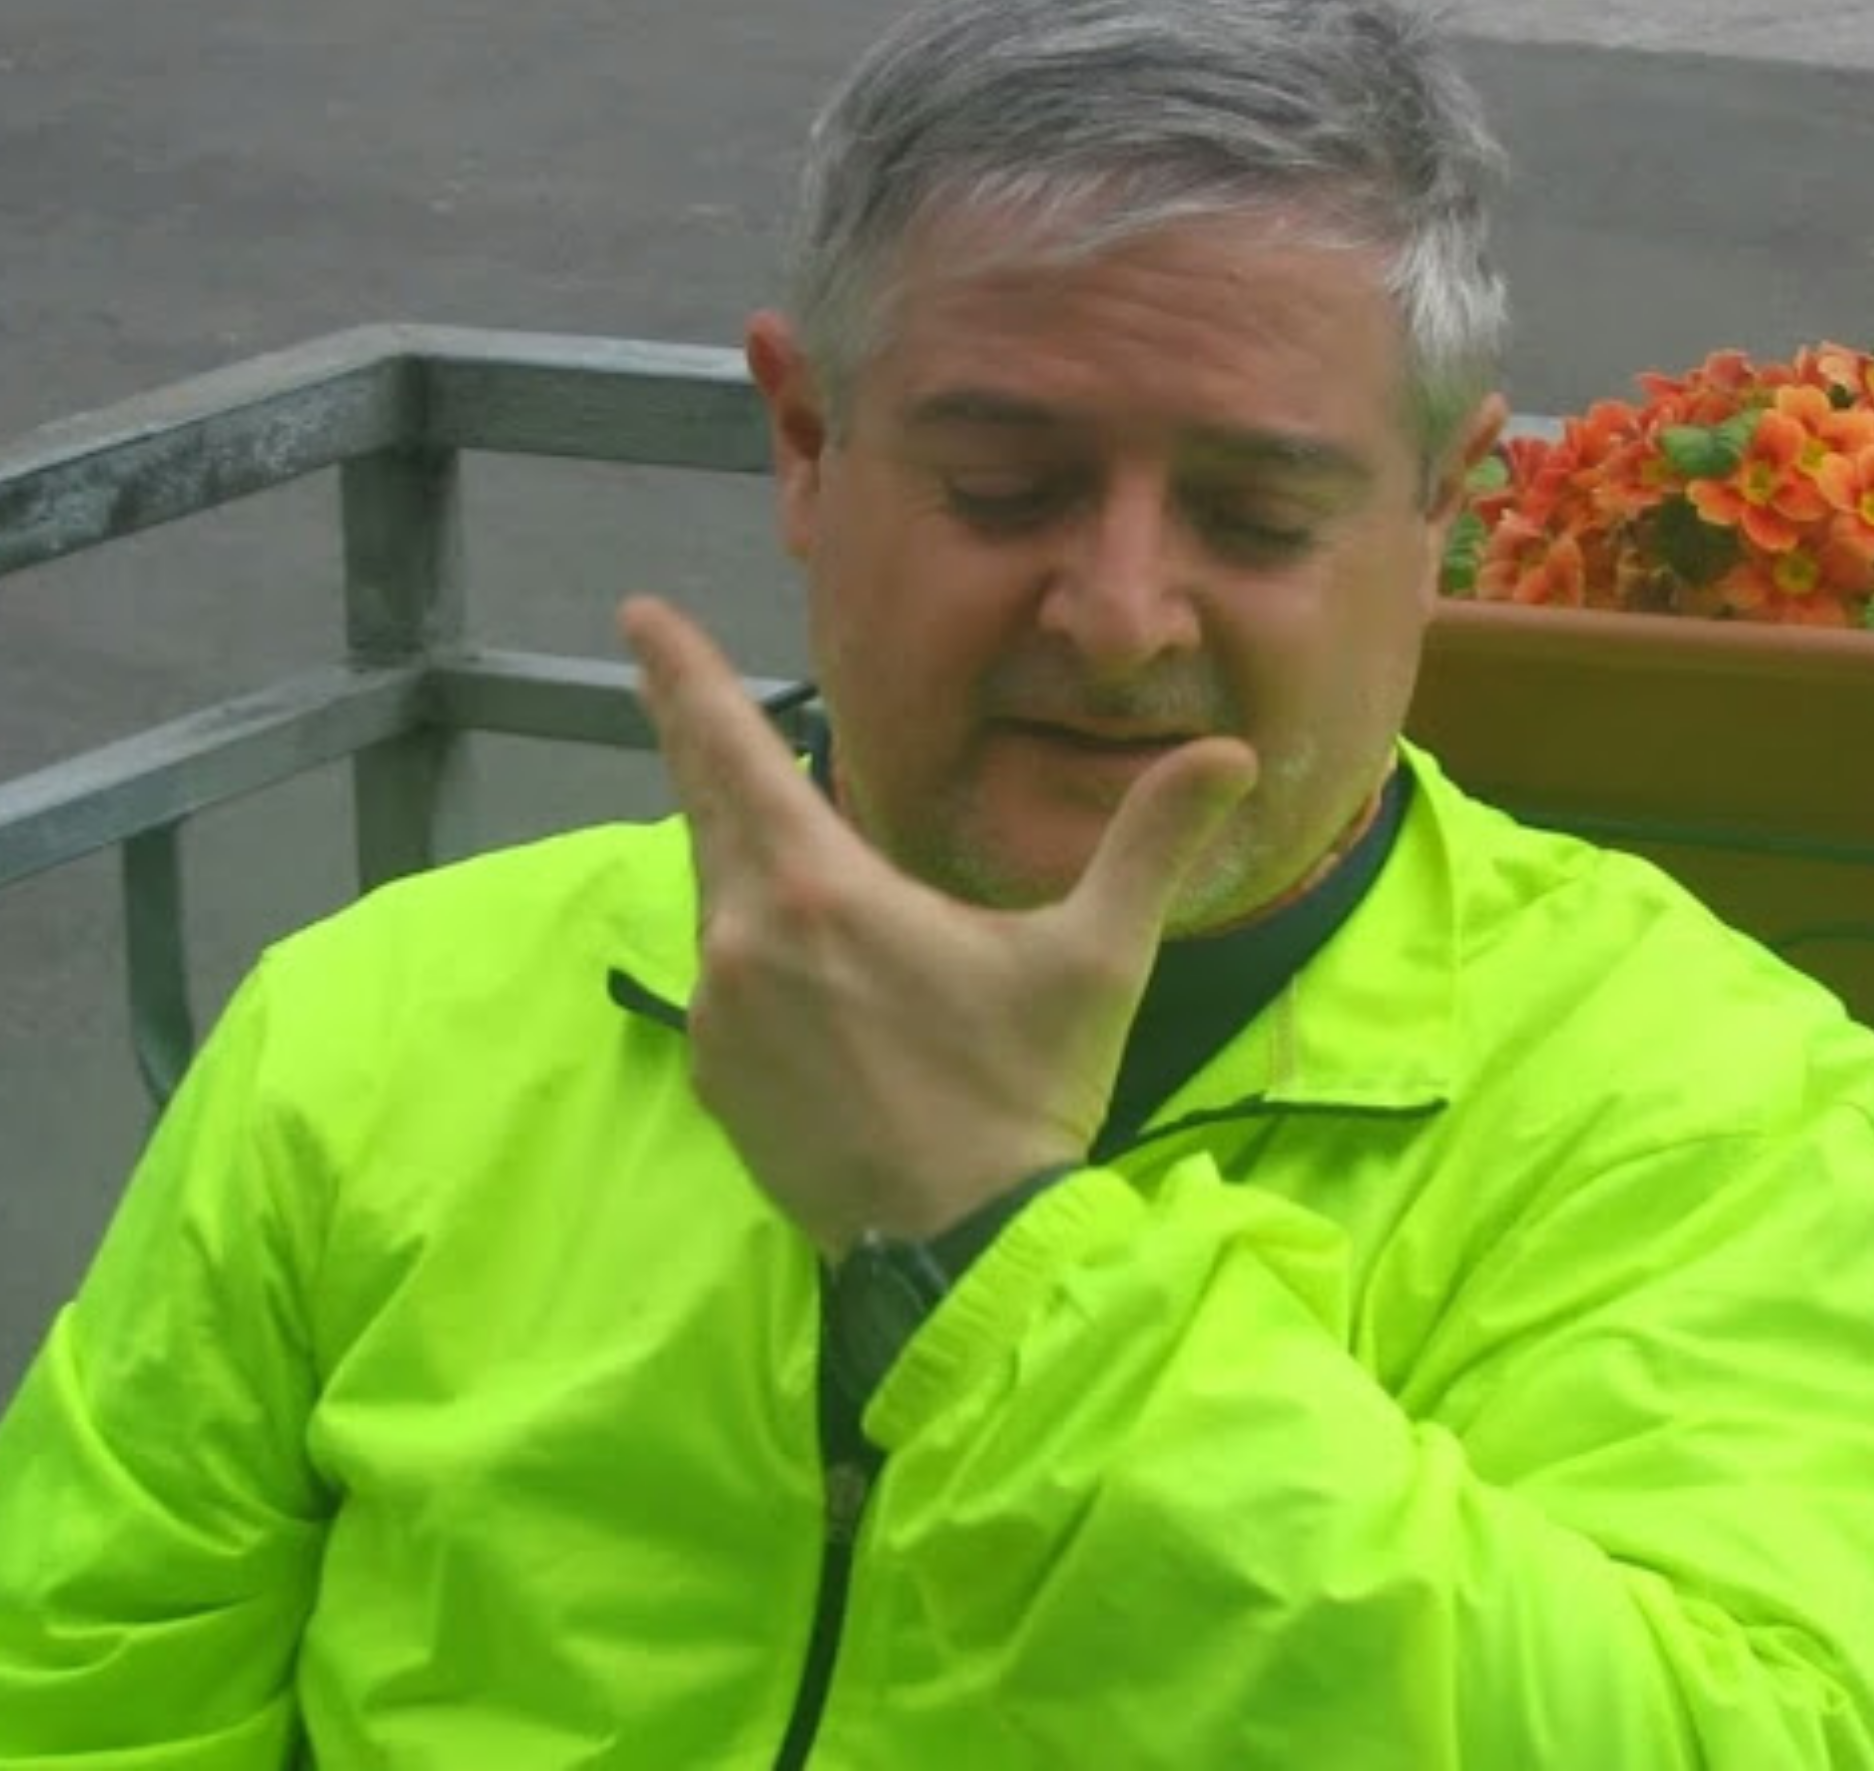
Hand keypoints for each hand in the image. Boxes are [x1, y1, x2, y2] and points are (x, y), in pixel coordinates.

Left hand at [618, 595, 1257, 1257]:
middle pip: (707, 810)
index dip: (686, 676)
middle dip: (691, 735)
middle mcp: (744, 940)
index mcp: (822, 891)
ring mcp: (718, 1016)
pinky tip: (798, 966)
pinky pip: (720, 981)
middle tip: (666, 671)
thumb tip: (1233, 756)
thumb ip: (1150, 844)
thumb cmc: (1024, 1096)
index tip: (640, 614)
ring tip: (767, 825)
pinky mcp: (713, 1080)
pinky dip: (748, 944)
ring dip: (736, 851)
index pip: (734, 752)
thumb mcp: (1097, 961)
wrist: (960, 1258)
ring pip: (715, 898)